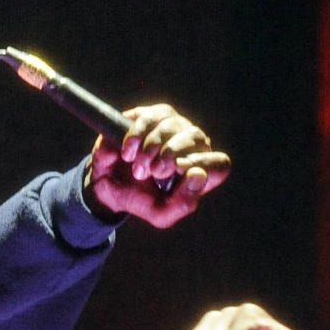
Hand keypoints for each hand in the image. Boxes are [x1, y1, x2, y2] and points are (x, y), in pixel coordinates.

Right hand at [85, 104, 229, 228]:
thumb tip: (198, 174)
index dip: (204, 165)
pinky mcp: (150, 115)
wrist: (110, 188)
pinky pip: (150, 117)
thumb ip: (183, 204)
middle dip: (171, 156)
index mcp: (199, 172)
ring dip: (151, 149)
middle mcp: (191, 146)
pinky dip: (137, 136)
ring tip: (138, 169)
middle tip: (152, 173)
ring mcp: (173, 126)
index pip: (220, 164)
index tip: (178, 172)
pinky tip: (128, 153)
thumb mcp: (161, 215)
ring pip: (173, 125)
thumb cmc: (141, 201)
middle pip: (197, 138)